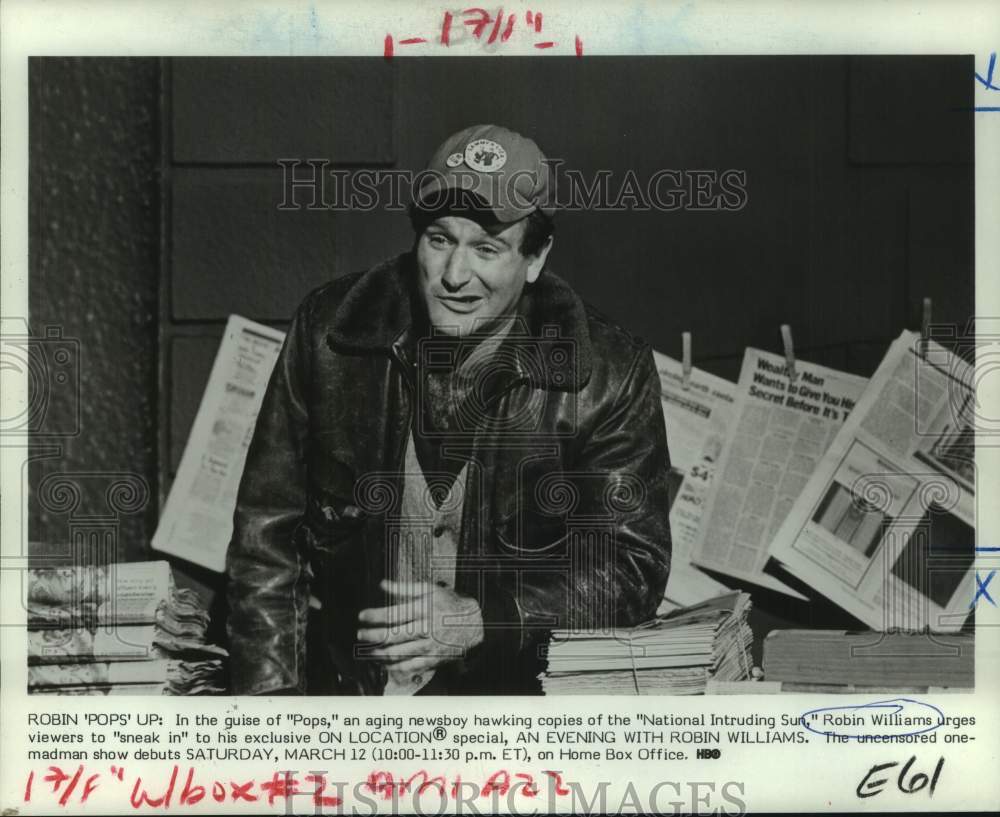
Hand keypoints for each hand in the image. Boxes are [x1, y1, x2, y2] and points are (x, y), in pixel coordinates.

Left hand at [356, 580, 484, 675]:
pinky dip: (394, 666)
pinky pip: (410, 666)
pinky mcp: (433, 659)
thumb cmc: (449, 603)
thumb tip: (382, 584)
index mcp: (424, 608)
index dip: (375, 615)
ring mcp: (430, 645)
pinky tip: (384, 663)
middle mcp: (426, 628)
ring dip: (380, 653)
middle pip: (393, 635)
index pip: (394, 613)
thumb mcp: (429, 590)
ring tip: (368, 651)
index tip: (362, 616)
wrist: (475, 623)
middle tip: (360, 634)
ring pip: (399, 653)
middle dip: (373, 635)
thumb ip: (404, 588)